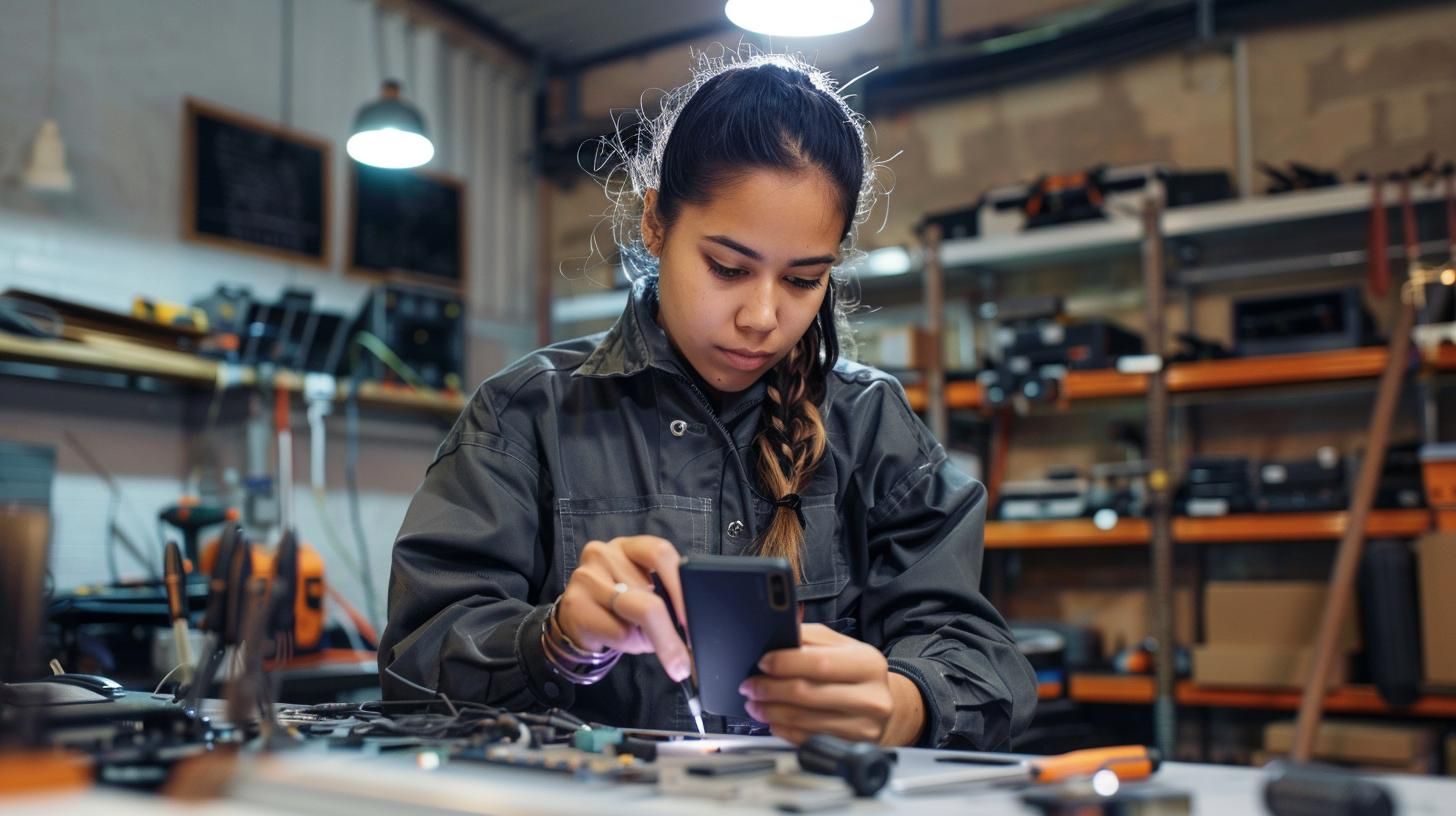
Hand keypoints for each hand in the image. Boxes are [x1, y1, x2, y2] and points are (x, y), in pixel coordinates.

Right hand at [556, 535, 690, 681]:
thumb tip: (694, 623)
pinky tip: (617, 638)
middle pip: (649, 592)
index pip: (660, 553)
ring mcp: (586, 576)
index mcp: (630, 547)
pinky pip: (617, 631)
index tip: (691, 617)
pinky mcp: (574, 603)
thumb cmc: (619, 607)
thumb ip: (666, 595)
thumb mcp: (645, 592)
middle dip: (668, 629)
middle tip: (681, 657)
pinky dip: (628, 644)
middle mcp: (605, 553)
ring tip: (637, 635)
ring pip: (634, 614)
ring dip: (646, 637)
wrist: (576, 623)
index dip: (680, 585)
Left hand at [741, 623, 925, 745]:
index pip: (819, 662)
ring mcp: (863, 726)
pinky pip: (808, 740)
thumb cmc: (858, 673)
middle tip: (749, 686)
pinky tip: (773, 721)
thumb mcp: (843, 647)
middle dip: (770, 689)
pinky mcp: (851, 746)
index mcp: (867, 663)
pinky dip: (784, 730)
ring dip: (771, 712)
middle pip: (808, 693)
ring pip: (804, 720)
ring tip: (755, 704)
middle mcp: (870, 696)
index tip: (762, 662)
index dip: (785, 663)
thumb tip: (776, 634)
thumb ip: (811, 638)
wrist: (887, 706)